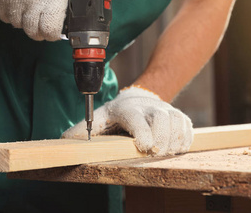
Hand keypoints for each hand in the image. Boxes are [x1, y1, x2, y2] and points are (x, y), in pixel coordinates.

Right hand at [0, 0, 67, 40]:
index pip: (50, 31)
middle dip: (37, 29)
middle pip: (32, 31)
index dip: (51, 34)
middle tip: (38, 22)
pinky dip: (8, 12)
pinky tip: (14, 0)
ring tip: (26, 5)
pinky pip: (2, 16)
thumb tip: (68, 20)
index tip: (51, 33)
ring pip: (16, 24)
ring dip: (22, 19)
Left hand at [62, 86, 193, 154]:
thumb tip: (64, 140)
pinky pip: (187, 127)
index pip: (136, 118)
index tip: (143, 147)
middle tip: (154, 152)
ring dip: (173, 141)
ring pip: (177, 122)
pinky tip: (175, 147)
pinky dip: (184, 139)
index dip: (142, 133)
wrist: (139, 98)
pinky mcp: (178, 116)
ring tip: (164, 151)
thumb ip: (82, 129)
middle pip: (162, 119)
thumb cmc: (117, 113)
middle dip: (160, 139)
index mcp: (127, 109)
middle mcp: (149, 107)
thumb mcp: (98, 118)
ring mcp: (166, 110)